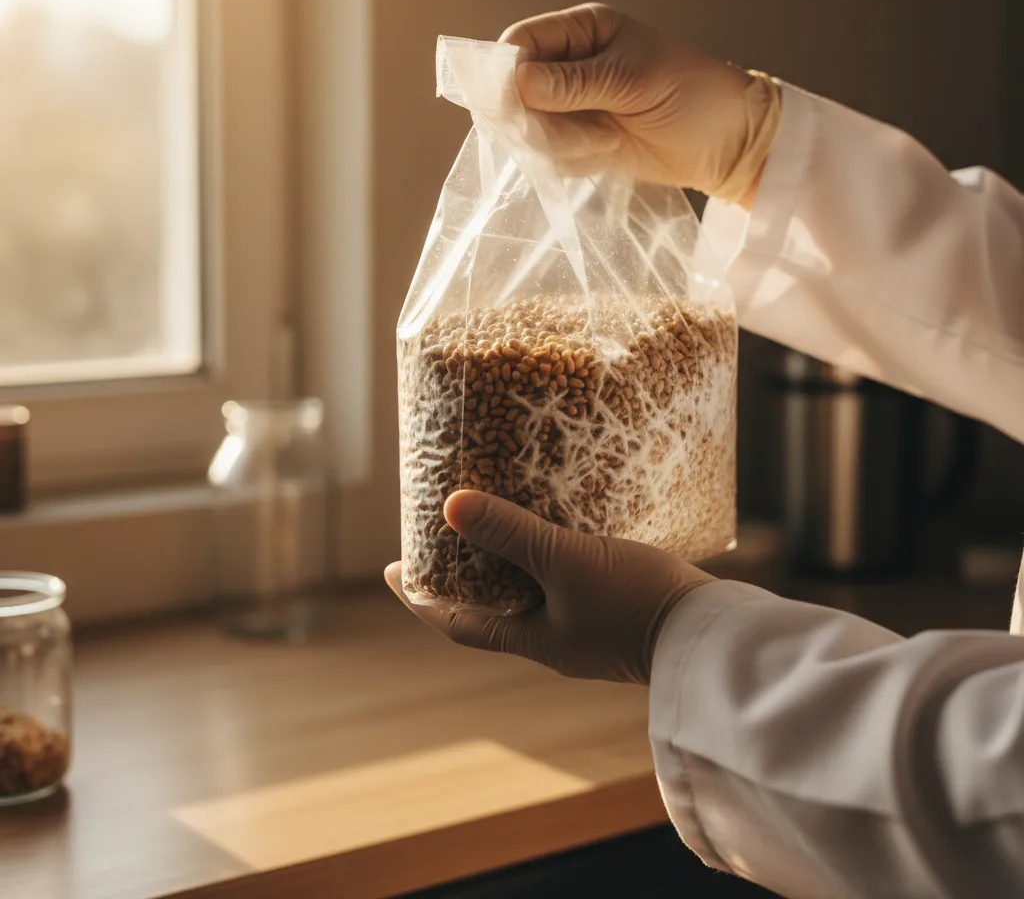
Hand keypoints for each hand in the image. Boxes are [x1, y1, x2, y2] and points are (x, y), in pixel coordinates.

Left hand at [384, 490, 715, 684]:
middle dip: (464, 573)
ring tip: (495, 516)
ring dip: (508, 559)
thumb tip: (451, 507)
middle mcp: (554, 637)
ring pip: (530, 590)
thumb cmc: (635, 601)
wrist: (712, 633)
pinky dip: (548, 554)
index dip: (420, 600)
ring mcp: (586, 625)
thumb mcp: (566, 561)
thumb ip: (513, 533)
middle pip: (491, 606)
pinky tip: (556, 522)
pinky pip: (565, 579)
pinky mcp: (615, 607)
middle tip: (446, 532)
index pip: (457, 624)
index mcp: (533, 639)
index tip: (393, 571)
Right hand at [499, 3, 779, 206]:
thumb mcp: (634, 82)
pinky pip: (548, 153)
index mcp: (584, 30)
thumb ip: (573, 84)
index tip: (516, 103)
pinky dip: (570, 159)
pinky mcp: (577, 140)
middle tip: (584, 131)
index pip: (521, 41)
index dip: (508, 70)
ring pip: (529, 126)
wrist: (727, 145)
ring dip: (561, 141)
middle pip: (516, 88)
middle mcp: (570, 64)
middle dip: (540, 116)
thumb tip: (517, 82)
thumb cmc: (693, 96)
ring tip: (608, 141)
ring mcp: (571, 105)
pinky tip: (608, 152)